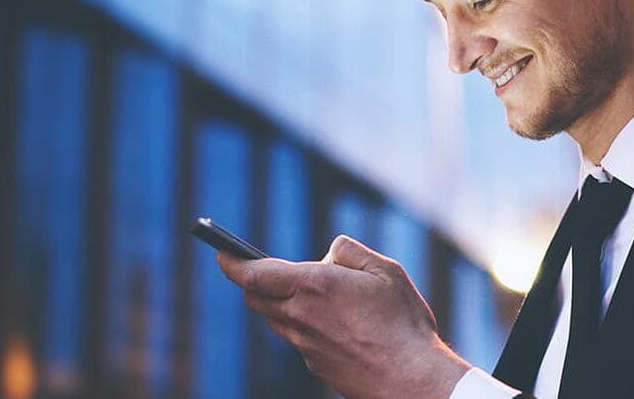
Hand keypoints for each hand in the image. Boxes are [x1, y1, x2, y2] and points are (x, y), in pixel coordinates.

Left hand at [218, 235, 470, 398]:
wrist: (412, 382)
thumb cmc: (402, 323)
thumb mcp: (384, 270)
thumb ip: (348, 252)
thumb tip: (326, 256)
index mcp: (313, 286)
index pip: (254, 274)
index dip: (232, 262)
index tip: (221, 251)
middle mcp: (301, 315)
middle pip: (256, 297)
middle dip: (253, 280)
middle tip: (262, 268)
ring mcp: (305, 345)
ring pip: (275, 318)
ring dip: (278, 302)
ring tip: (305, 292)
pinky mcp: (315, 364)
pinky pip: (297, 338)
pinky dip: (301, 324)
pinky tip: (331, 323)